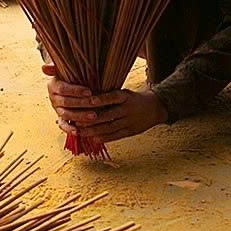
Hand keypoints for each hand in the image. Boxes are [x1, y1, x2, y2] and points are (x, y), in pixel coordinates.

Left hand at [42, 64, 168, 143]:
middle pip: (108, 115)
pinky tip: (93, 138)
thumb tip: (86, 95)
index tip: (89, 101)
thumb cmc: (132, 99)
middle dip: (91, 119)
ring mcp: (130, 121)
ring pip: (110, 127)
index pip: (112, 97)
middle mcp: (128, 109)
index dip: (101, 99)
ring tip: (81, 131)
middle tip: (76, 120)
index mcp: (125, 96)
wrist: (154, 108)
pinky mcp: (131, 131)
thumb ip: (108, 95)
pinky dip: (104, 137)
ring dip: (94, 130)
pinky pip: (116, 135)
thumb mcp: (123, 92)